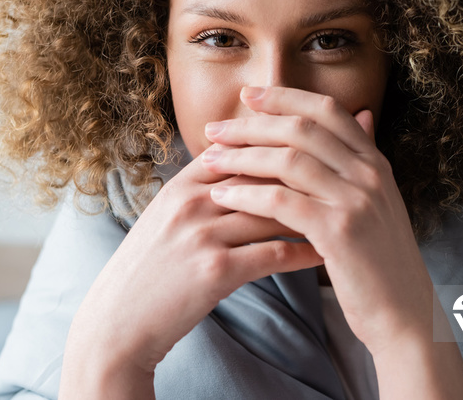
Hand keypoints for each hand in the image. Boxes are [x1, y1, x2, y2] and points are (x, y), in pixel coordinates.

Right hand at [60, 150, 321, 396]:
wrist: (118, 320)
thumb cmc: (149, 268)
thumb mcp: (166, 218)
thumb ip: (202, 191)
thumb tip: (245, 173)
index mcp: (182, 185)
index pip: (242, 148)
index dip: (281, 144)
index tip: (318, 142)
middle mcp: (192, 202)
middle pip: (262, 173)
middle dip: (307, 170)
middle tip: (345, 170)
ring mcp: (202, 234)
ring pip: (273, 211)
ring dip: (314, 211)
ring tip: (344, 211)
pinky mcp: (214, 270)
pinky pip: (272, 254)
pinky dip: (303, 252)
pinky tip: (326, 252)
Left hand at [201, 85, 435, 354]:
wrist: (403, 310)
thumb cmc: (379, 259)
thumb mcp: (377, 200)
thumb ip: (362, 158)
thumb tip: (361, 114)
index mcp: (375, 162)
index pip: (327, 110)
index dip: (285, 97)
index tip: (248, 96)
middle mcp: (369, 173)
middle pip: (302, 129)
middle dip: (252, 125)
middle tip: (213, 129)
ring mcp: (356, 200)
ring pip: (289, 160)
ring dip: (241, 157)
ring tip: (209, 160)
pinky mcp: (339, 231)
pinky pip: (282, 200)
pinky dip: (247, 194)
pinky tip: (222, 195)